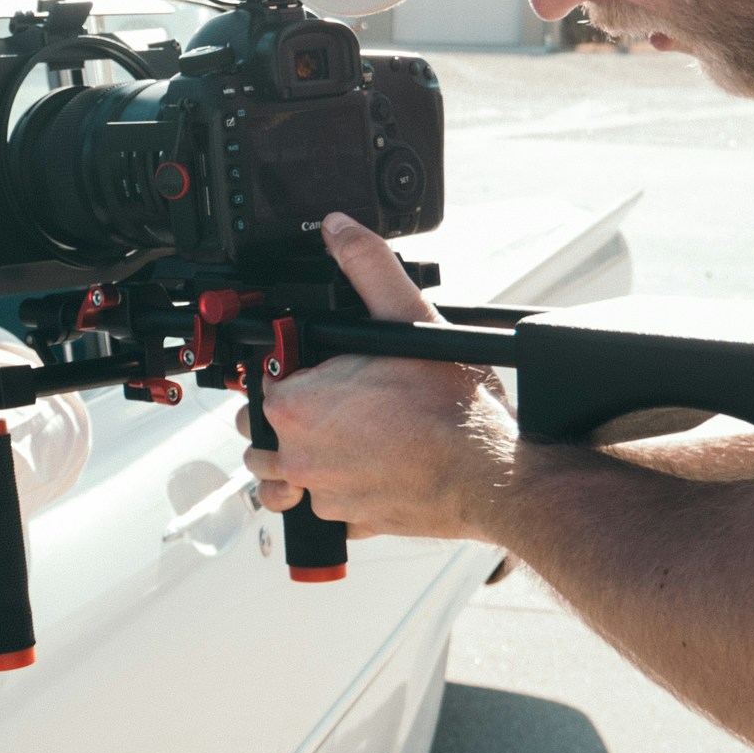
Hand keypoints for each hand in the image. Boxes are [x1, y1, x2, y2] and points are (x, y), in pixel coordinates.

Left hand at [243, 213, 516, 542]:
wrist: (492, 474)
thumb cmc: (452, 409)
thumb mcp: (407, 317)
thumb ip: (366, 267)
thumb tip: (339, 229)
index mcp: (296, 404)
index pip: (261, 382)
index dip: (286, 370)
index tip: (314, 369)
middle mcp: (299, 455)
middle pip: (261, 434)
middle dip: (285, 418)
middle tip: (332, 402)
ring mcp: (323, 495)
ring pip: (284, 481)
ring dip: (300, 463)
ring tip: (340, 440)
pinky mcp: (351, 523)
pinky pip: (326, 512)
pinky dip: (339, 495)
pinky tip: (368, 472)